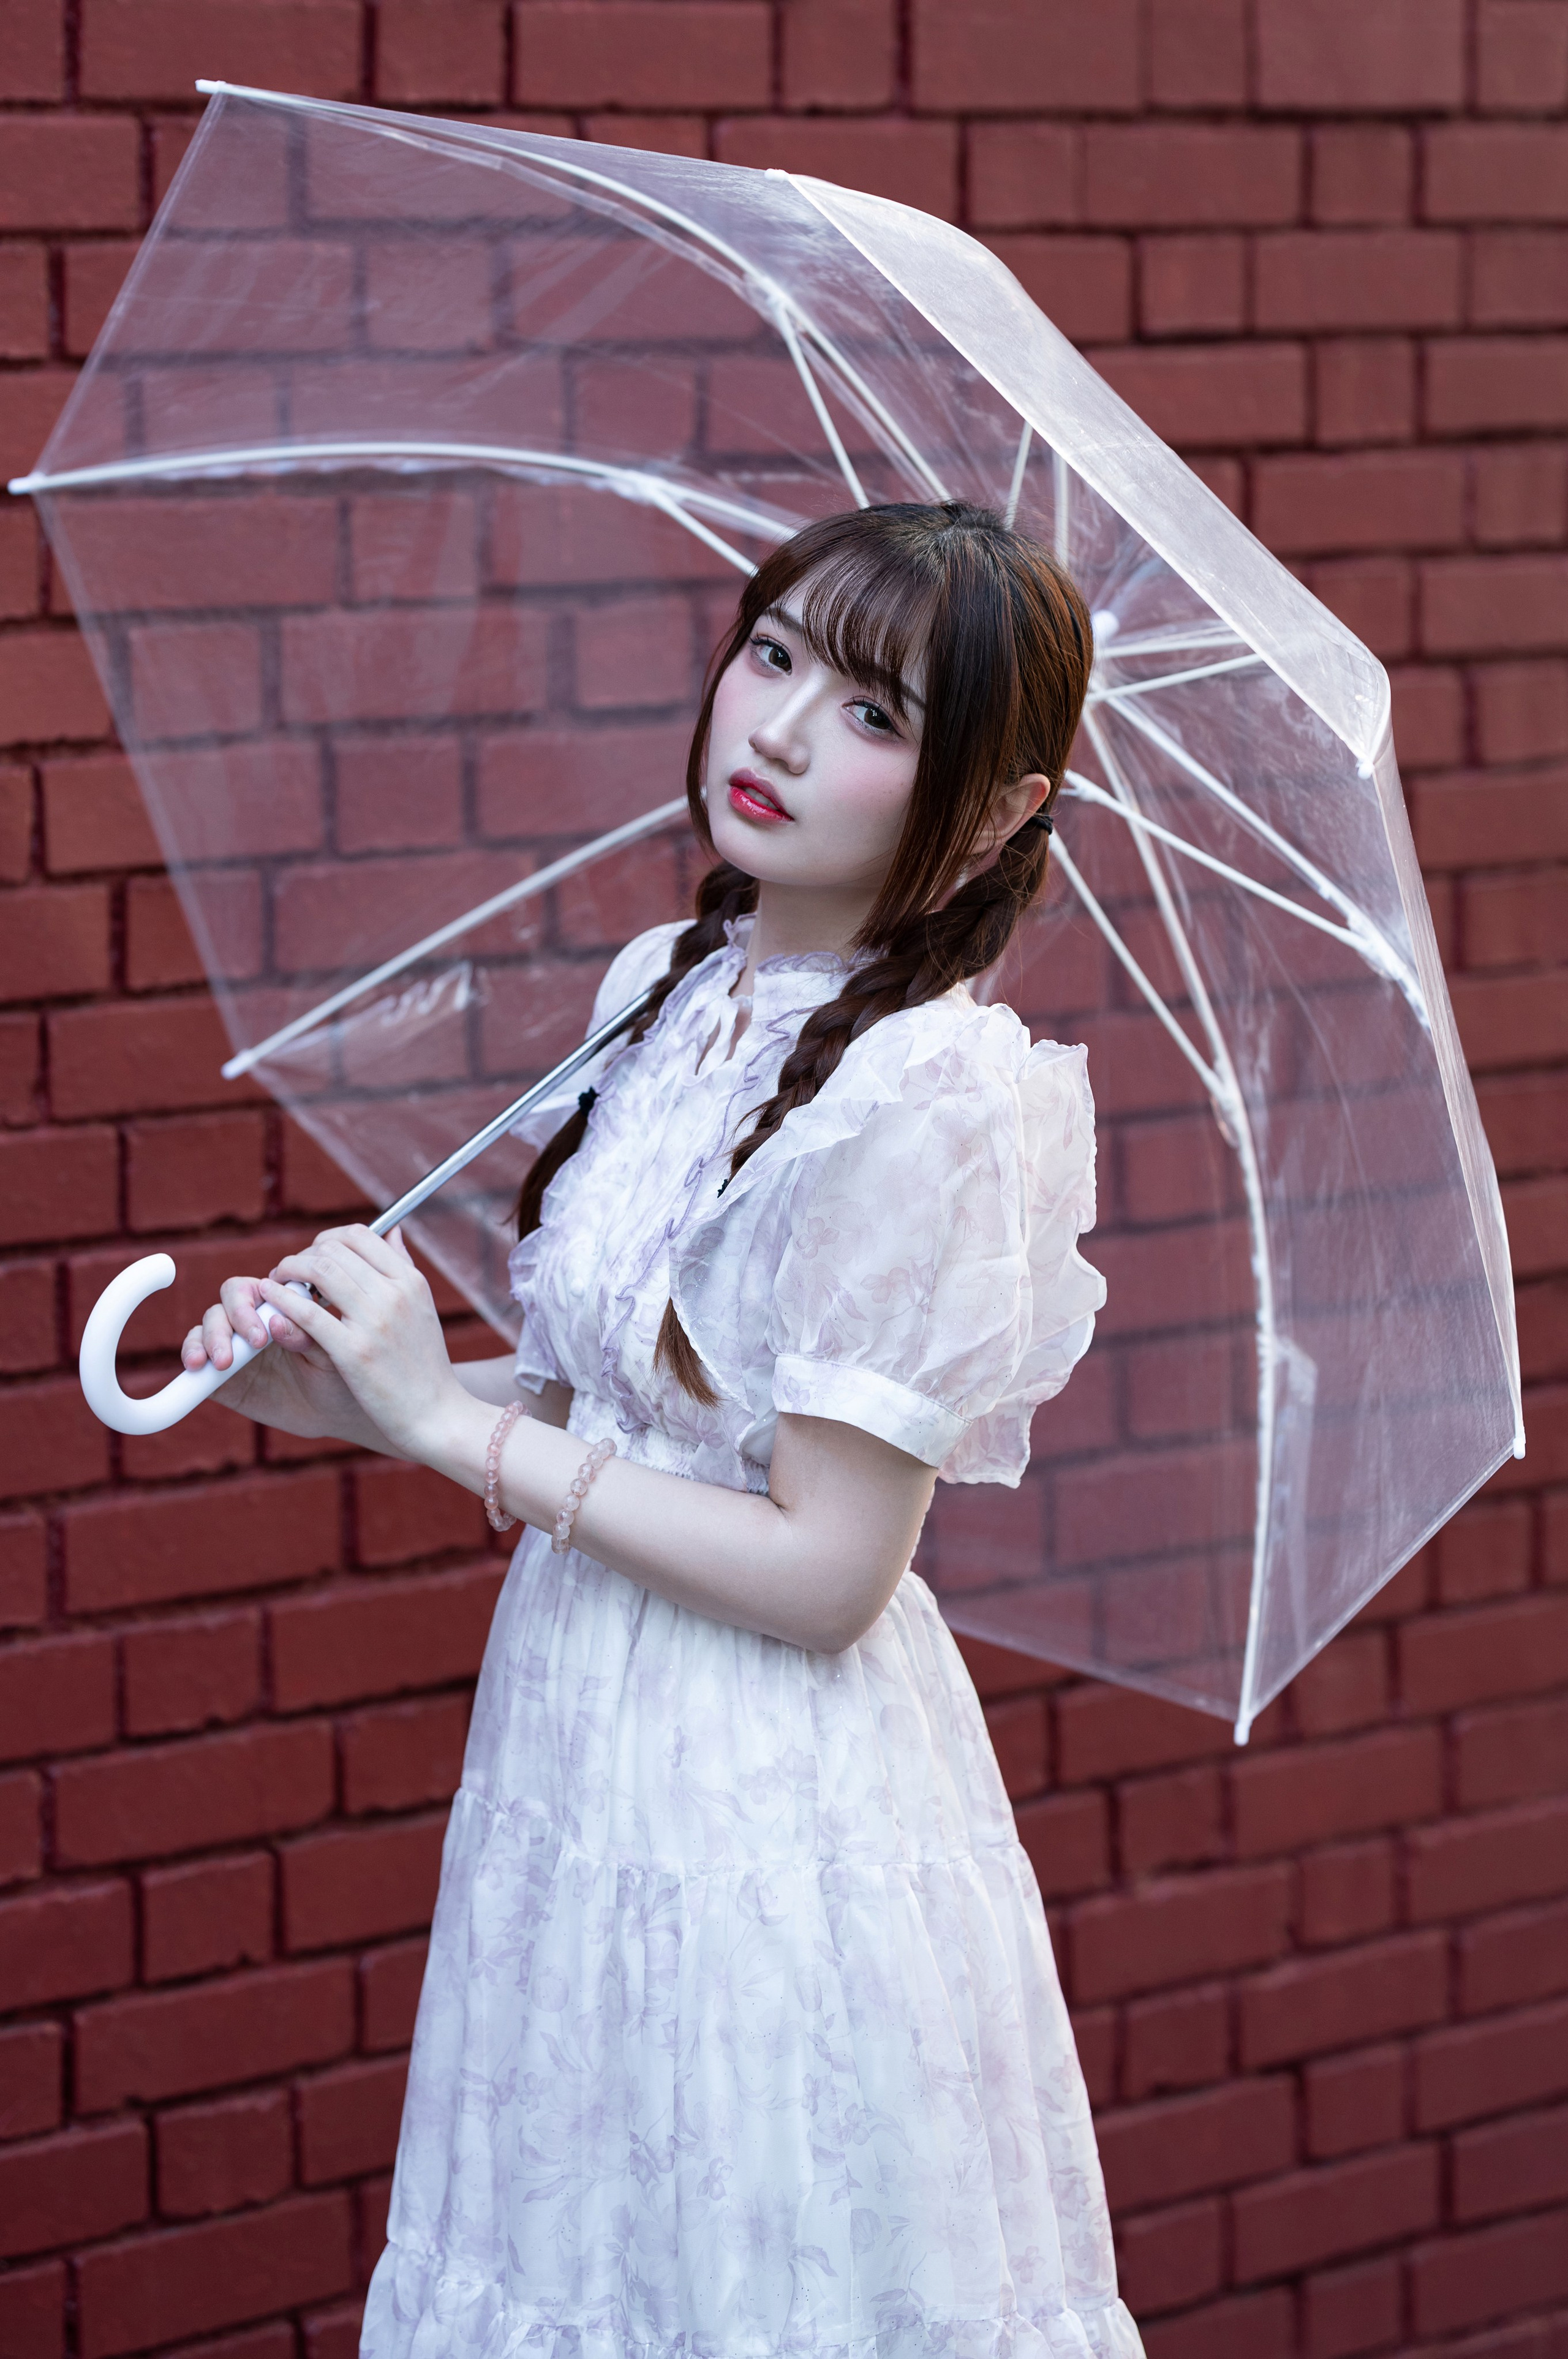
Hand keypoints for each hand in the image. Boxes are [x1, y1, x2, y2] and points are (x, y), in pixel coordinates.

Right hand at [181, 1270, 375, 1441]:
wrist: (337, 1412)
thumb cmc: (342, 1373)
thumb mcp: (335, 1352)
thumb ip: (309, 1333)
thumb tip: (277, 1321)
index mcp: (282, 1305)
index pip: (257, 1286)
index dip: (255, 1302)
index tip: (268, 1330)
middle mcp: (254, 1321)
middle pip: (227, 1300)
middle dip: (234, 1318)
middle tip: (254, 1344)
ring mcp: (234, 1346)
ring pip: (207, 1325)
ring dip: (209, 1338)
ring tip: (222, 1362)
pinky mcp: (218, 1375)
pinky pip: (195, 1356)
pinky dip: (191, 1355)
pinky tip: (199, 1367)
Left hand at [258, 1224, 464, 1462]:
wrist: (437, 1415)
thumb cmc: (424, 1365)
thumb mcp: (422, 1308)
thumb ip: (403, 1267)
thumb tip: (393, 1230)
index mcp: (410, 1281)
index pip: (360, 1236)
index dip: (327, 1239)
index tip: (313, 1257)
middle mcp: (394, 1294)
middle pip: (334, 1250)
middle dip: (302, 1256)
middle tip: (287, 1273)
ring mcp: (374, 1321)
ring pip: (318, 1271)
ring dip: (288, 1272)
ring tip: (276, 1284)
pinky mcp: (353, 1352)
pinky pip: (307, 1313)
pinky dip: (282, 1300)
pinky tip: (270, 1302)